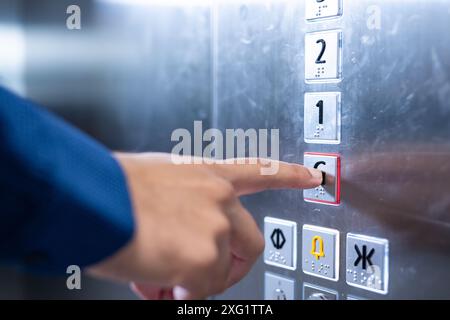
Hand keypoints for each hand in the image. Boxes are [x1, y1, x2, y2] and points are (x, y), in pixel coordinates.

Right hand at [88, 153, 322, 299]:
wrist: (91, 197)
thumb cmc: (111, 187)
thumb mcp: (154, 180)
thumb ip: (181, 206)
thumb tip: (179, 239)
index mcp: (205, 174)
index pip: (258, 170)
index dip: (289, 175)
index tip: (314, 177)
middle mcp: (217, 196)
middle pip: (252, 241)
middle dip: (233, 266)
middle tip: (205, 276)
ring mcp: (216, 225)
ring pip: (221, 270)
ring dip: (192, 280)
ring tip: (160, 278)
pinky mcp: (206, 255)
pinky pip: (202, 288)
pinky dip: (180, 292)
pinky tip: (156, 281)